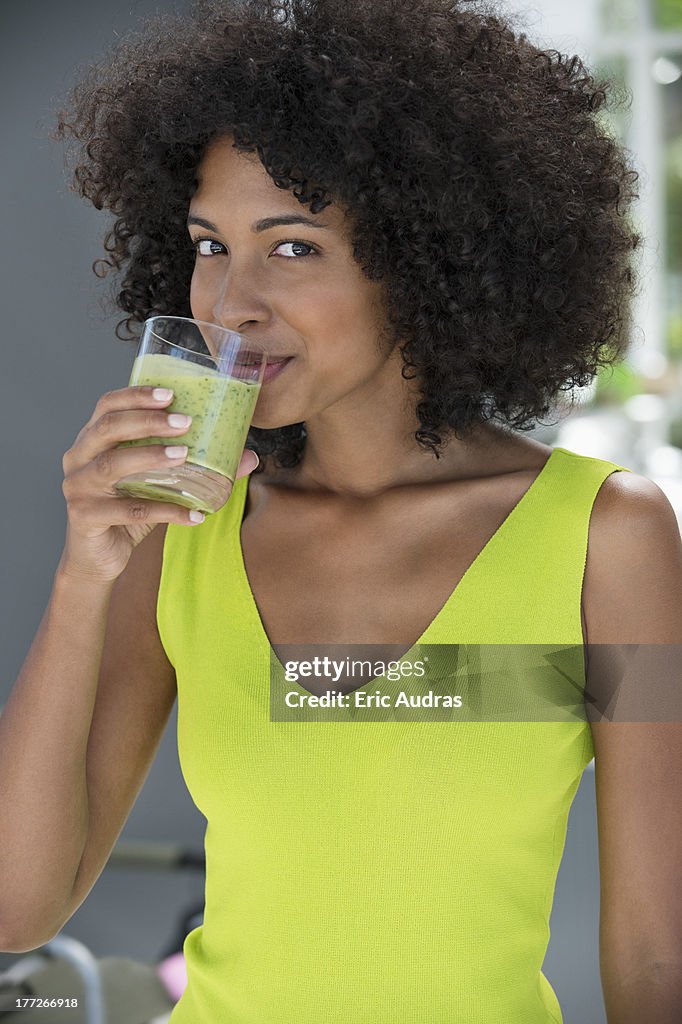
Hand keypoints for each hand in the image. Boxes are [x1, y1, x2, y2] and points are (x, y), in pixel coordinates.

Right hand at [58, 385, 258, 584]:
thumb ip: (195, 468)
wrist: (99, 558)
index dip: (136, 396)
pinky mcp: (85, 517)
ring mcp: (78, 487)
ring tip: (185, 456)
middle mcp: (78, 458)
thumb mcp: (161, 485)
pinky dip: (166, 511)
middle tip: (185, 422)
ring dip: (152, 456)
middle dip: (148, 421)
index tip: (171, 393)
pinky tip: (193, 514)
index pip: (108, 405)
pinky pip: (130, 511)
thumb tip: (248, 456)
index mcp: (92, 440)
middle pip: (108, 428)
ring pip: (113, 465)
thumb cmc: (128, 511)